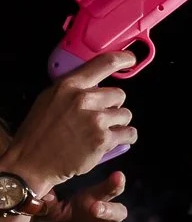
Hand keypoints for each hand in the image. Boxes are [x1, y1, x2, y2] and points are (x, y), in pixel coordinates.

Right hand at [0, 53, 136, 193]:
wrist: (31, 162)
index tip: (130, 60)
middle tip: (98, 117)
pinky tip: (112, 140)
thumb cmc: (38, 132)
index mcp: (69, 86)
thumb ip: (73, 90)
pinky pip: (129, 133)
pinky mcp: (104, 139)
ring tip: (100, 131)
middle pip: (119, 94)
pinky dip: (124, 137)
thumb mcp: (49, 100)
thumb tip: (96, 84)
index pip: (103, 63)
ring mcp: (95, 119)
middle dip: (112, 105)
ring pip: (125, 114)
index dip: (122, 59)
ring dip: (117, 123)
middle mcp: (84, 99)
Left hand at [29, 172, 125, 221]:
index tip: (118, 176)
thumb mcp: (49, 212)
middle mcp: (102, 219)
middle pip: (118, 212)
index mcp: (93, 202)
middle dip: (109, 210)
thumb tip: (43, 193)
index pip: (108, 192)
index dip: (115, 184)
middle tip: (95, 208)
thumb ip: (48, 204)